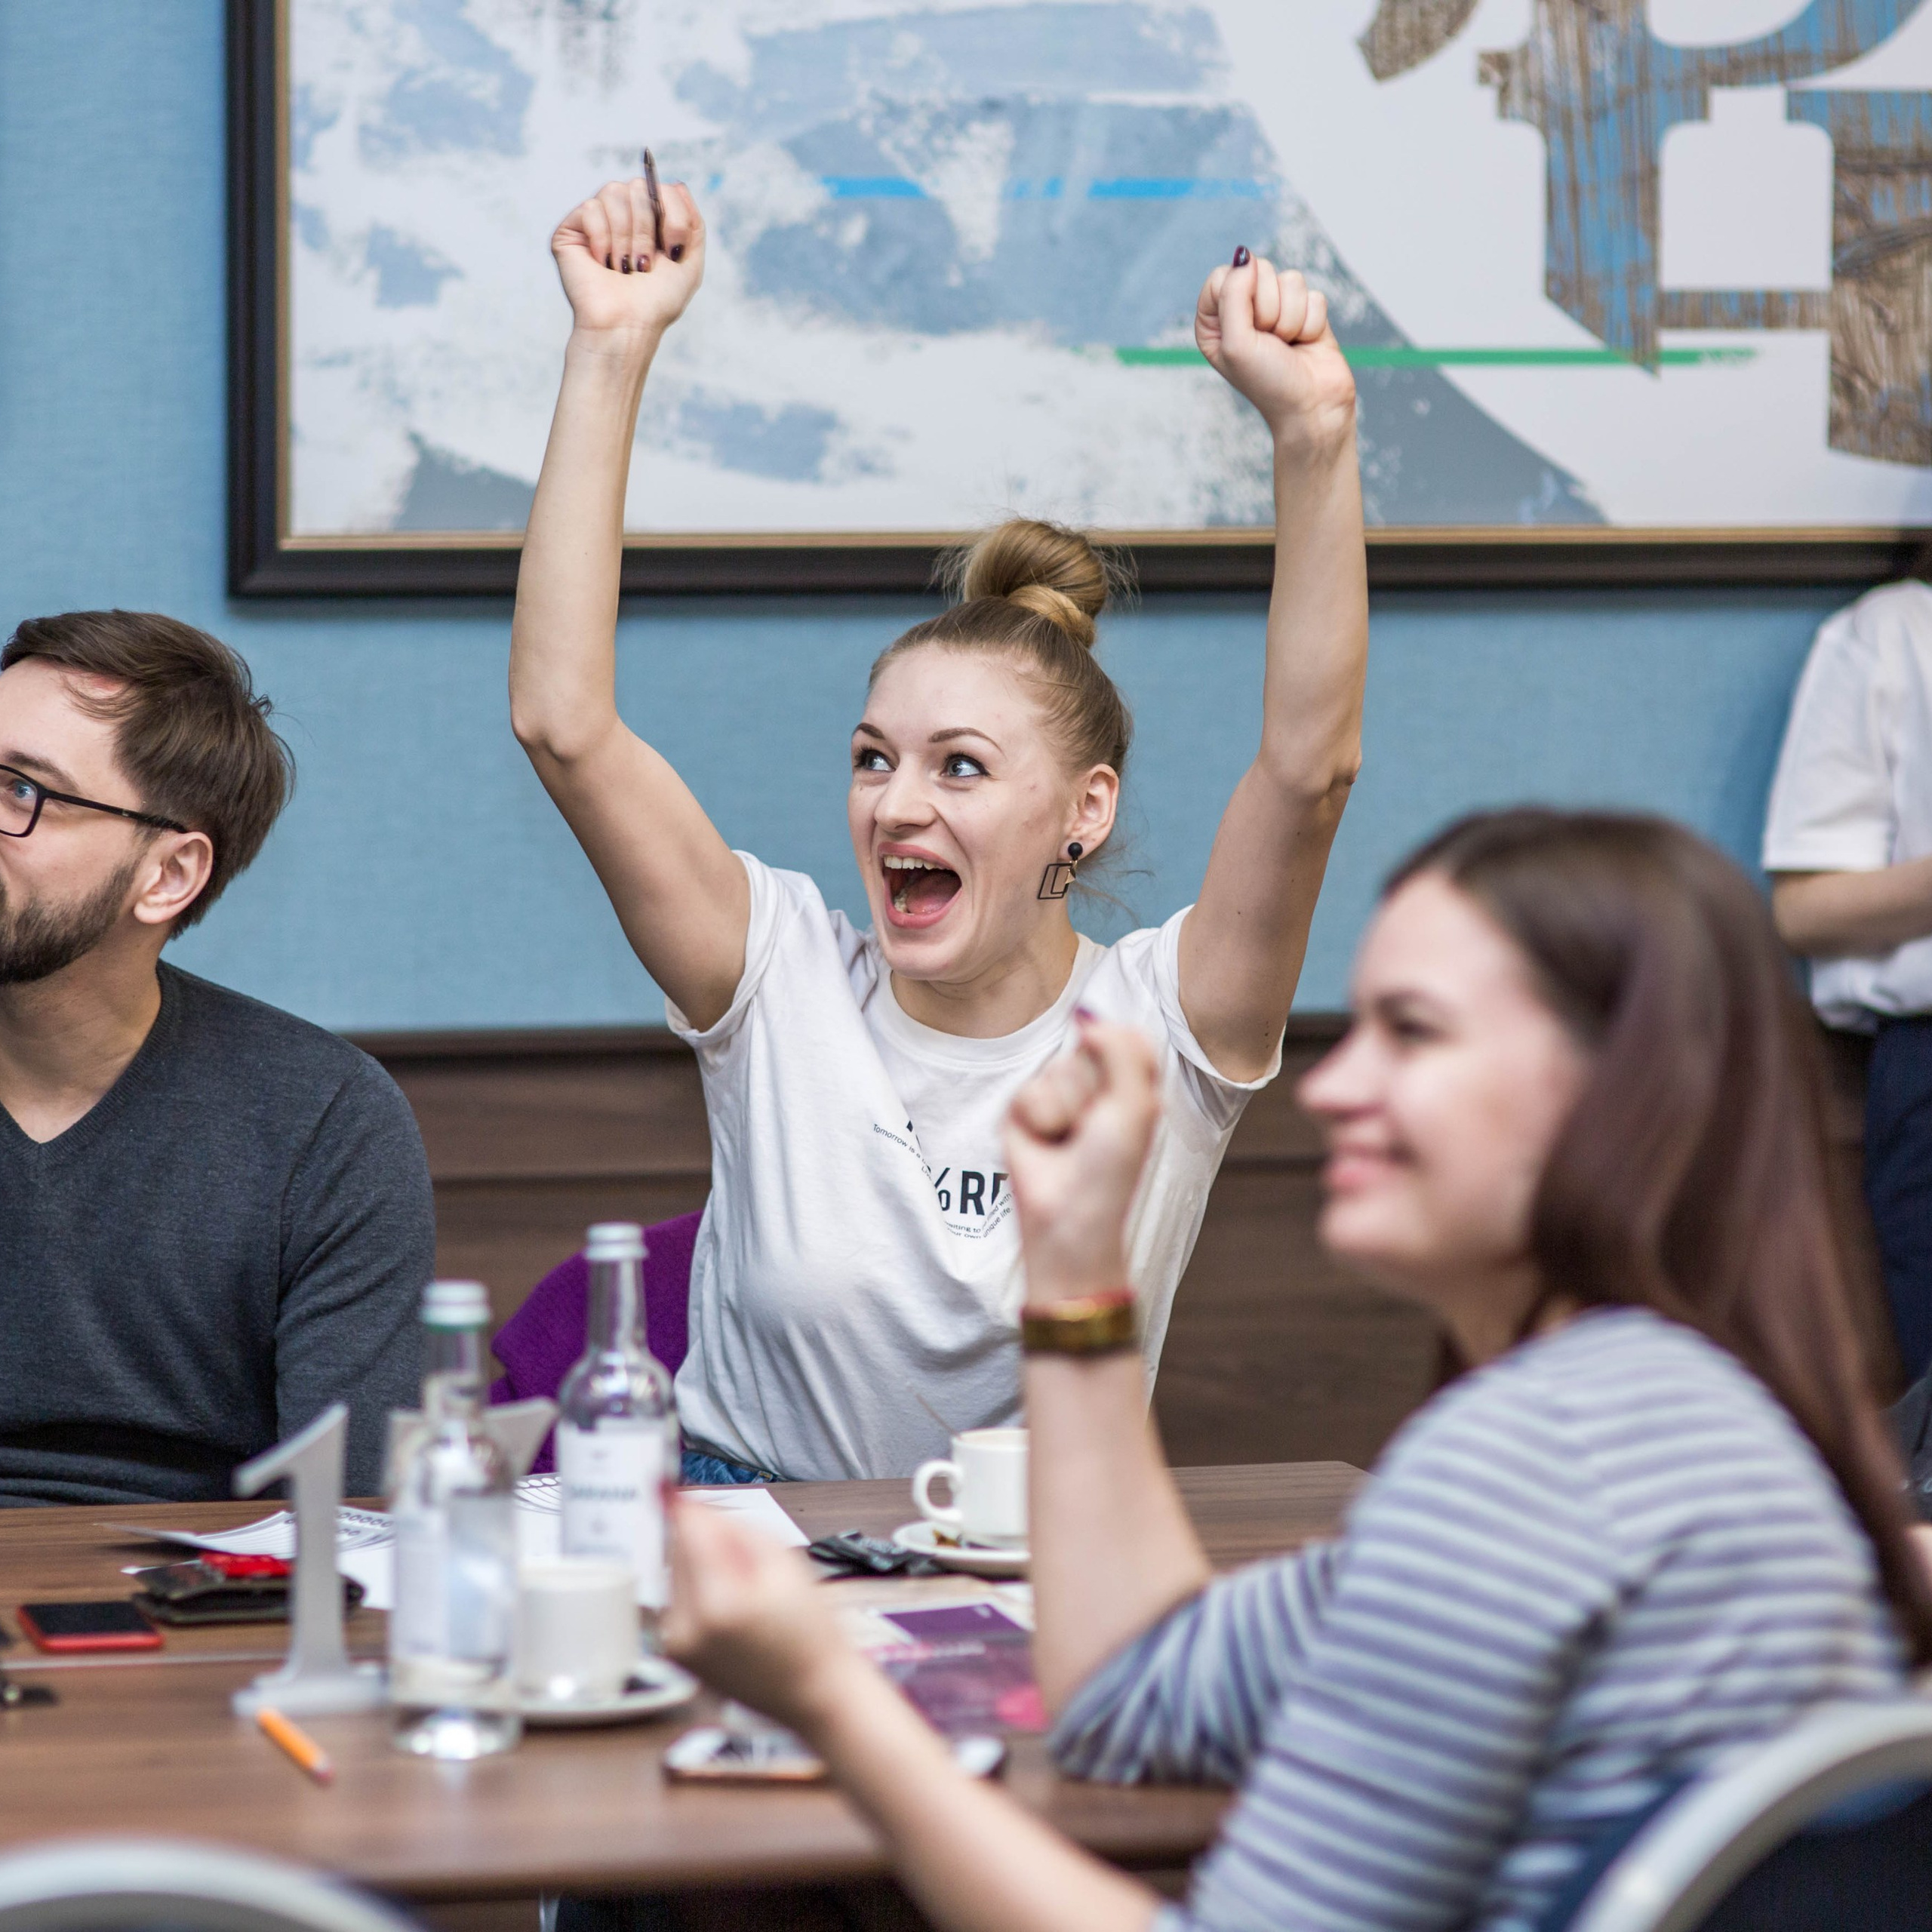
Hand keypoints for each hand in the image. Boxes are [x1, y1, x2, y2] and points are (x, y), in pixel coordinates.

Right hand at [551, 176, 705, 343]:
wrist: (627, 326)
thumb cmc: (656, 303)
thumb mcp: (690, 263)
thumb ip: (694, 223)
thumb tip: (676, 184)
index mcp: (649, 221)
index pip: (660, 188)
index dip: (671, 215)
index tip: (672, 251)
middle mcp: (622, 216)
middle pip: (637, 186)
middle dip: (645, 229)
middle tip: (642, 265)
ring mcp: (596, 221)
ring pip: (613, 192)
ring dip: (625, 236)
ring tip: (622, 267)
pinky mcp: (571, 229)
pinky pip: (590, 207)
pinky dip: (602, 239)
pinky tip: (602, 263)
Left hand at [661, 1495, 858, 1734]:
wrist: (813, 1693)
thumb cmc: (811, 1631)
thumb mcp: (785, 1565)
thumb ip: (734, 1530)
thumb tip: (689, 1505)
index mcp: (720, 1604)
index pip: (687, 1534)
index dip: (677, 1502)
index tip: (660, 1477)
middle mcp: (688, 1627)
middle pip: (679, 1550)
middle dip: (705, 1539)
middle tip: (749, 1560)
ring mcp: (677, 1644)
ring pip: (676, 1573)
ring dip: (702, 1566)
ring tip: (746, 1592)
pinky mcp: (675, 1653)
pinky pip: (678, 1598)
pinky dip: (699, 1591)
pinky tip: (732, 1611)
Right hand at [1003, 1016, 1161, 1304]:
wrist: (1069, 1213)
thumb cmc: (1111, 1169)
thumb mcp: (1136, 1104)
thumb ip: (1122, 1049)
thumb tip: (1085, 1014)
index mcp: (1126, 1083)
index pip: (1123, 1037)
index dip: (1121, 1058)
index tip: (1123, 1097)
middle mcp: (1091, 1085)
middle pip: (1089, 1047)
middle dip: (1095, 1086)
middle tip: (1095, 1126)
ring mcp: (1055, 1095)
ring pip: (1058, 1068)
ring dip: (1068, 1107)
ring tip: (1069, 1138)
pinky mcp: (1021, 1110)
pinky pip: (1029, 1091)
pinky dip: (1040, 1118)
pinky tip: (1044, 1142)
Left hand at [1195, 253, 1354, 456]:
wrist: (1312, 408)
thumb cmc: (1268, 383)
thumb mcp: (1237, 343)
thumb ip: (1234, 295)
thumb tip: (1244, 255)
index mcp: (1214, 320)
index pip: (1223, 275)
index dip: (1240, 296)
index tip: (1246, 329)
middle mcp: (1243, 311)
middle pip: (1258, 270)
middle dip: (1269, 309)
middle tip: (1269, 341)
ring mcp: (1276, 309)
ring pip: (1290, 279)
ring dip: (1291, 318)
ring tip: (1287, 345)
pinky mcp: (1305, 311)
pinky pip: (1314, 294)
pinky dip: (1311, 322)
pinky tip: (1305, 344)